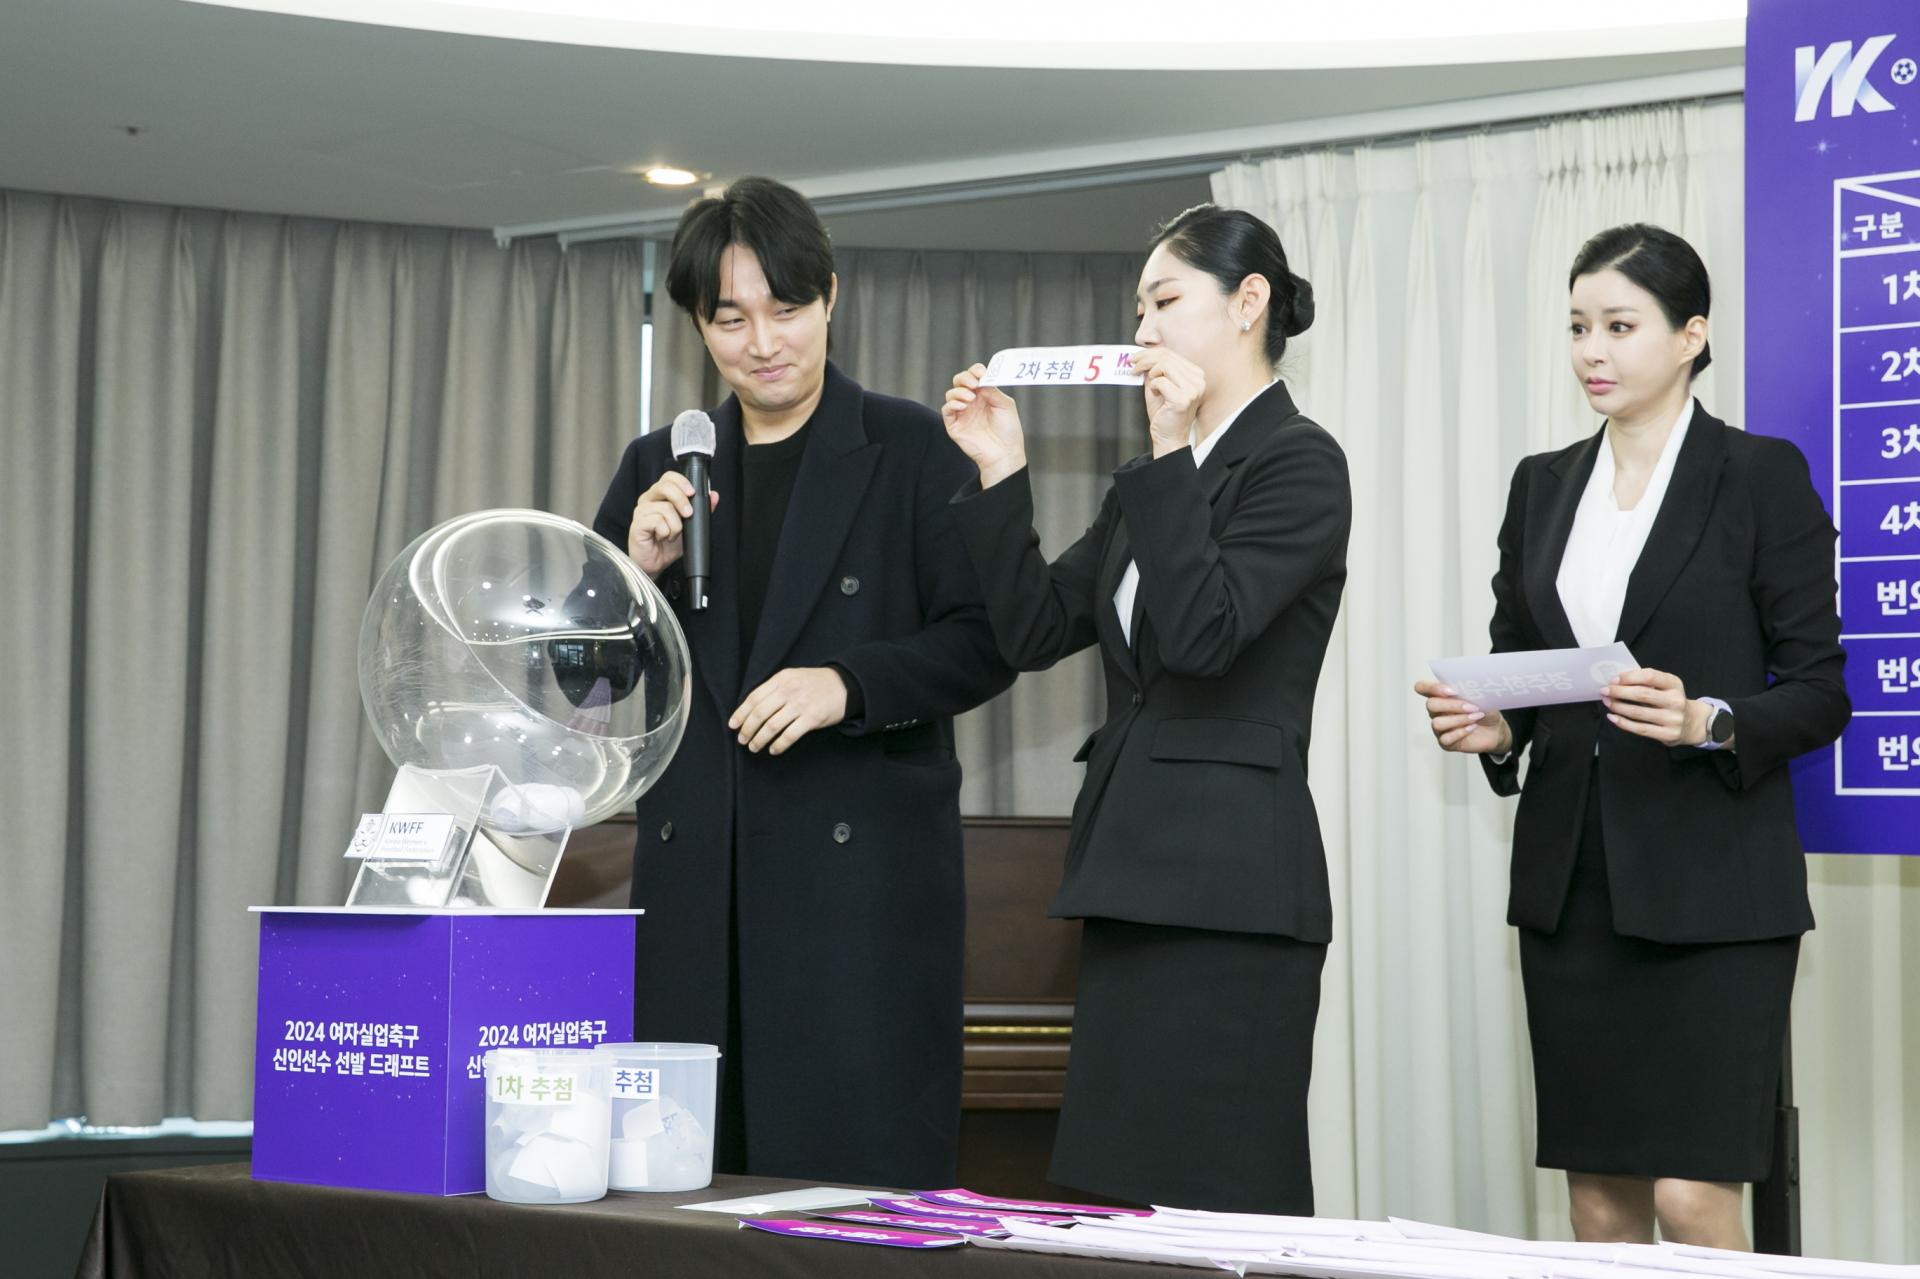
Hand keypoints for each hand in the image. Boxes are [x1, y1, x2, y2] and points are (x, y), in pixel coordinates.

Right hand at [627, 471, 719, 578]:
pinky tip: (662, 538)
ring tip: (671, 535)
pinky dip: (666, 532)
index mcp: (660, 496)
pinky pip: (658, 522)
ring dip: (675, 525)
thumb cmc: (669, 544)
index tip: (693, 492)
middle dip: (682, 500)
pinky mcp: (637, 524)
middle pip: (665, 486)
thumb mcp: (690, 526)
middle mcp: (649, 500)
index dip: (682, 481)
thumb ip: (702, 510)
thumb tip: (714, 495)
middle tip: (688, 514)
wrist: (657, 564)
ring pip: (665, 508)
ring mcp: (641, 511)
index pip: (668, 477)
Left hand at [729, 667, 849, 754]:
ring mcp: (802, 705)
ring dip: (759, 739)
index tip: (733, 725)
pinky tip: (773, 750)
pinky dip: (779, 745)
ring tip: (754, 747)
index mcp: (782, 679)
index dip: (741, 713)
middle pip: (760, 713)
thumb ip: (774, 689)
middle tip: (742, 740)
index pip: (754, 697)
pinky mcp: (813, 719)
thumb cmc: (815, 683)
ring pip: (772, 726)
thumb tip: (751, 709)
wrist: (845, 685)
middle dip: (747, 729)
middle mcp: (790, 691)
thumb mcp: (793, 677)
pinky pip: (790, 735)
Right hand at [941, 364, 1027, 486]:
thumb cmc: (1008, 430)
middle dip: (964, 378)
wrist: (1004, 452)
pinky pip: (946, 409)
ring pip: (951, 394)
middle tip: (973, 383)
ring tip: (970, 398)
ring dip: (959, 392)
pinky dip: (952, 404)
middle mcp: (972, 402)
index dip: (975, 371)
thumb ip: (992, 390)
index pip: (974, 376)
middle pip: (959, 382)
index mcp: (984, 395)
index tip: (980, 372)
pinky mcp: (954, 425)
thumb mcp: (1005, 405)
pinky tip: (963, 405)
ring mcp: (962, 413)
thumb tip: (980, 380)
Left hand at [1132, 348, 1205, 456]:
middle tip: (1132, 365)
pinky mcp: (1183, 399)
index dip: (1150, 353)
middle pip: (1167, 357)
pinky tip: (1155, 393)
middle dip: (1145, 358)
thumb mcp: (1159, 386)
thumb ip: (1154, 370)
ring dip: (1149, 371)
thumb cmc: (1165, 413)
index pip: (1172, 354)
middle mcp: (1198, 380)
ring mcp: (1193, 390)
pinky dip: (1153, 386)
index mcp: (1196, 375)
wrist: (1169, 437)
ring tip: (1145, 381)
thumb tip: (1142, 356)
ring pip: (1164, 365)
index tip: (1135, 358)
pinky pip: (1161, 381)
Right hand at [1413, 679, 1514, 754]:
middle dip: (1452, 705)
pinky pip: (1445, 738)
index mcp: (1441, 696)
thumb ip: (1470, 690)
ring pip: (1437, 723)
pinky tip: (1472, 728)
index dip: (1432, 688)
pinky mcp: (1445, 742)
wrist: (1494, 730)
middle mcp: (1437, 711)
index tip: (1452, 691)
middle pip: (1430, 705)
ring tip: (1475, 718)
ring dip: (1459, 720)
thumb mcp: (1480, 696)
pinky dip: (1461, 732)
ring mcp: (1439, 728)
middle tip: (1471, 707)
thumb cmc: (1484, 710)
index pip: (1422, 687)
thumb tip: (1468, 687)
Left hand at [1603, 668, 1709, 745]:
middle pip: (1642, 695)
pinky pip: (1640, 729)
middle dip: (1619, 692)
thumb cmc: (1671, 701)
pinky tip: (1613, 717)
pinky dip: (1623, 723)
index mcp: (1674, 684)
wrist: (1692, 723)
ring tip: (1607, 702)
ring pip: (1638, 712)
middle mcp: (1676, 700)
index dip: (1629, 677)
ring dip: (1618, 706)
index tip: (1614, 679)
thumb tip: (1618, 680)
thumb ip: (1647, 682)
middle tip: (1605, 690)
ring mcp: (1673, 719)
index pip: (1650, 676)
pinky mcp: (1668, 734)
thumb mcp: (1666, 687)